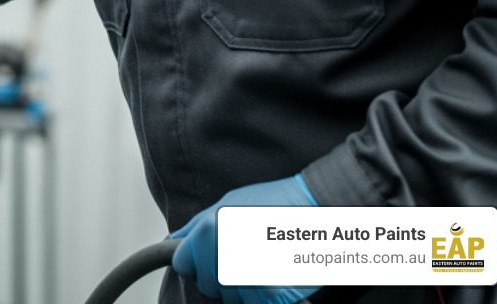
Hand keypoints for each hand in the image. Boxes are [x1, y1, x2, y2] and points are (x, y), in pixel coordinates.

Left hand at [170, 174, 318, 303]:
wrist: (319, 209)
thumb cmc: (274, 203)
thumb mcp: (227, 203)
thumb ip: (198, 225)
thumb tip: (176, 239)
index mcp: (208, 232)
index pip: (183, 265)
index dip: (196, 262)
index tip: (209, 257)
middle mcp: (223, 256)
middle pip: (207, 285)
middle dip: (219, 276)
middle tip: (242, 256)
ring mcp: (248, 278)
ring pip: (231, 298)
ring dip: (241, 287)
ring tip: (260, 262)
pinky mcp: (272, 295)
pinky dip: (262, 296)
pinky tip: (272, 276)